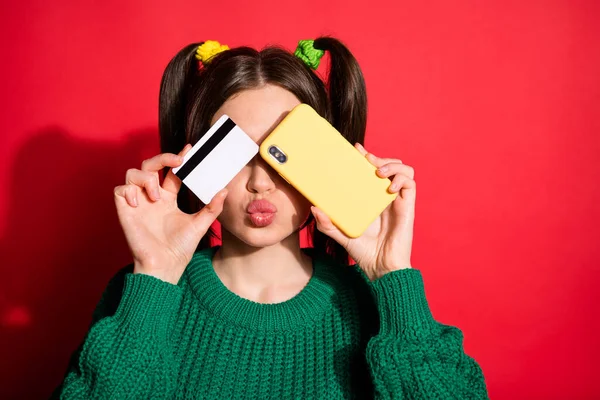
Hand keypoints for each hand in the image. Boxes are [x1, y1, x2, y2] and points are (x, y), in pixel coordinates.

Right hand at [113, 144, 227, 283]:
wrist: (166, 266)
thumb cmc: (180, 248)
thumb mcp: (200, 224)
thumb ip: (212, 207)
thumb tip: (224, 190)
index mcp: (168, 198)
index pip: (171, 172)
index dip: (178, 158)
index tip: (189, 149)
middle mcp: (152, 197)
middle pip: (150, 166)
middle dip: (161, 157)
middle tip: (177, 160)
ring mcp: (138, 203)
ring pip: (132, 173)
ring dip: (145, 178)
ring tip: (156, 195)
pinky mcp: (125, 211)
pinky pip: (120, 190)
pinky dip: (128, 191)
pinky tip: (138, 203)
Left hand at [311, 143, 415, 280]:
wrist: (380, 267)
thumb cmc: (362, 251)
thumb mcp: (340, 235)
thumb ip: (327, 224)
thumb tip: (313, 208)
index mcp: (370, 197)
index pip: (371, 169)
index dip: (366, 156)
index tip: (356, 149)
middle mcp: (384, 195)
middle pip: (388, 164)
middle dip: (379, 157)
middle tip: (367, 159)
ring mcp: (397, 200)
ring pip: (403, 169)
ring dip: (392, 164)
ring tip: (379, 172)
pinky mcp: (407, 206)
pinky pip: (410, 183)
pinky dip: (401, 179)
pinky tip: (389, 188)